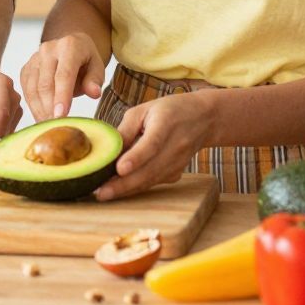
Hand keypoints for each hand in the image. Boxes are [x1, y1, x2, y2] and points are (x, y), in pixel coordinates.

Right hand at [16, 33, 104, 121]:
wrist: (71, 47)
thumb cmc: (86, 61)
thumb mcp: (97, 67)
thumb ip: (95, 80)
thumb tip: (94, 93)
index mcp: (69, 46)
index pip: (64, 74)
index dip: (62, 96)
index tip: (61, 115)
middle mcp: (49, 49)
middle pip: (45, 83)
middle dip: (49, 108)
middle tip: (55, 127)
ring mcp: (35, 58)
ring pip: (33, 88)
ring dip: (40, 110)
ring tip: (48, 126)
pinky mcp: (26, 68)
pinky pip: (26, 90)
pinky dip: (33, 106)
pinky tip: (41, 117)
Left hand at [95, 92, 210, 201]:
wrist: (203, 119)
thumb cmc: (169, 111)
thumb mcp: (144, 110)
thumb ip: (126, 129)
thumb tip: (107, 150)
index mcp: (166, 124)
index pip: (151, 144)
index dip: (136, 158)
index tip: (120, 169)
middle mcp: (175, 146)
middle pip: (149, 169)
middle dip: (124, 184)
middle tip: (101, 192)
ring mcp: (178, 163)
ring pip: (150, 180)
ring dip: (127, 190)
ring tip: (104, 194)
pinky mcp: (176, 173)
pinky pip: (153, 183)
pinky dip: (136, 188)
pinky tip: (118, 190)